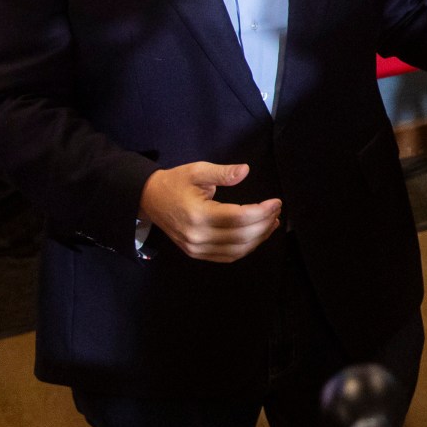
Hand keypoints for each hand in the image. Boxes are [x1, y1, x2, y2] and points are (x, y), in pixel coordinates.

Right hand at [138, 162, 281, 262]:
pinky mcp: (197, 253)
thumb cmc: (175, 183)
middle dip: (265, 224)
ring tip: (272, 222)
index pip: (239, 218)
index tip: (276, 202)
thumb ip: (222, 172)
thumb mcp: (197, 171)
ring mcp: (196, 248)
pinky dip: (246, 248)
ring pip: (238, 250)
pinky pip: (228, 256)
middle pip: (242, 236)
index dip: (262, 212)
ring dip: (259, 238)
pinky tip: (257, 235)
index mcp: (198, 214)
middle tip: (277, 210)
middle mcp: (197, 236)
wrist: (150, 199)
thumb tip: (245, 170)